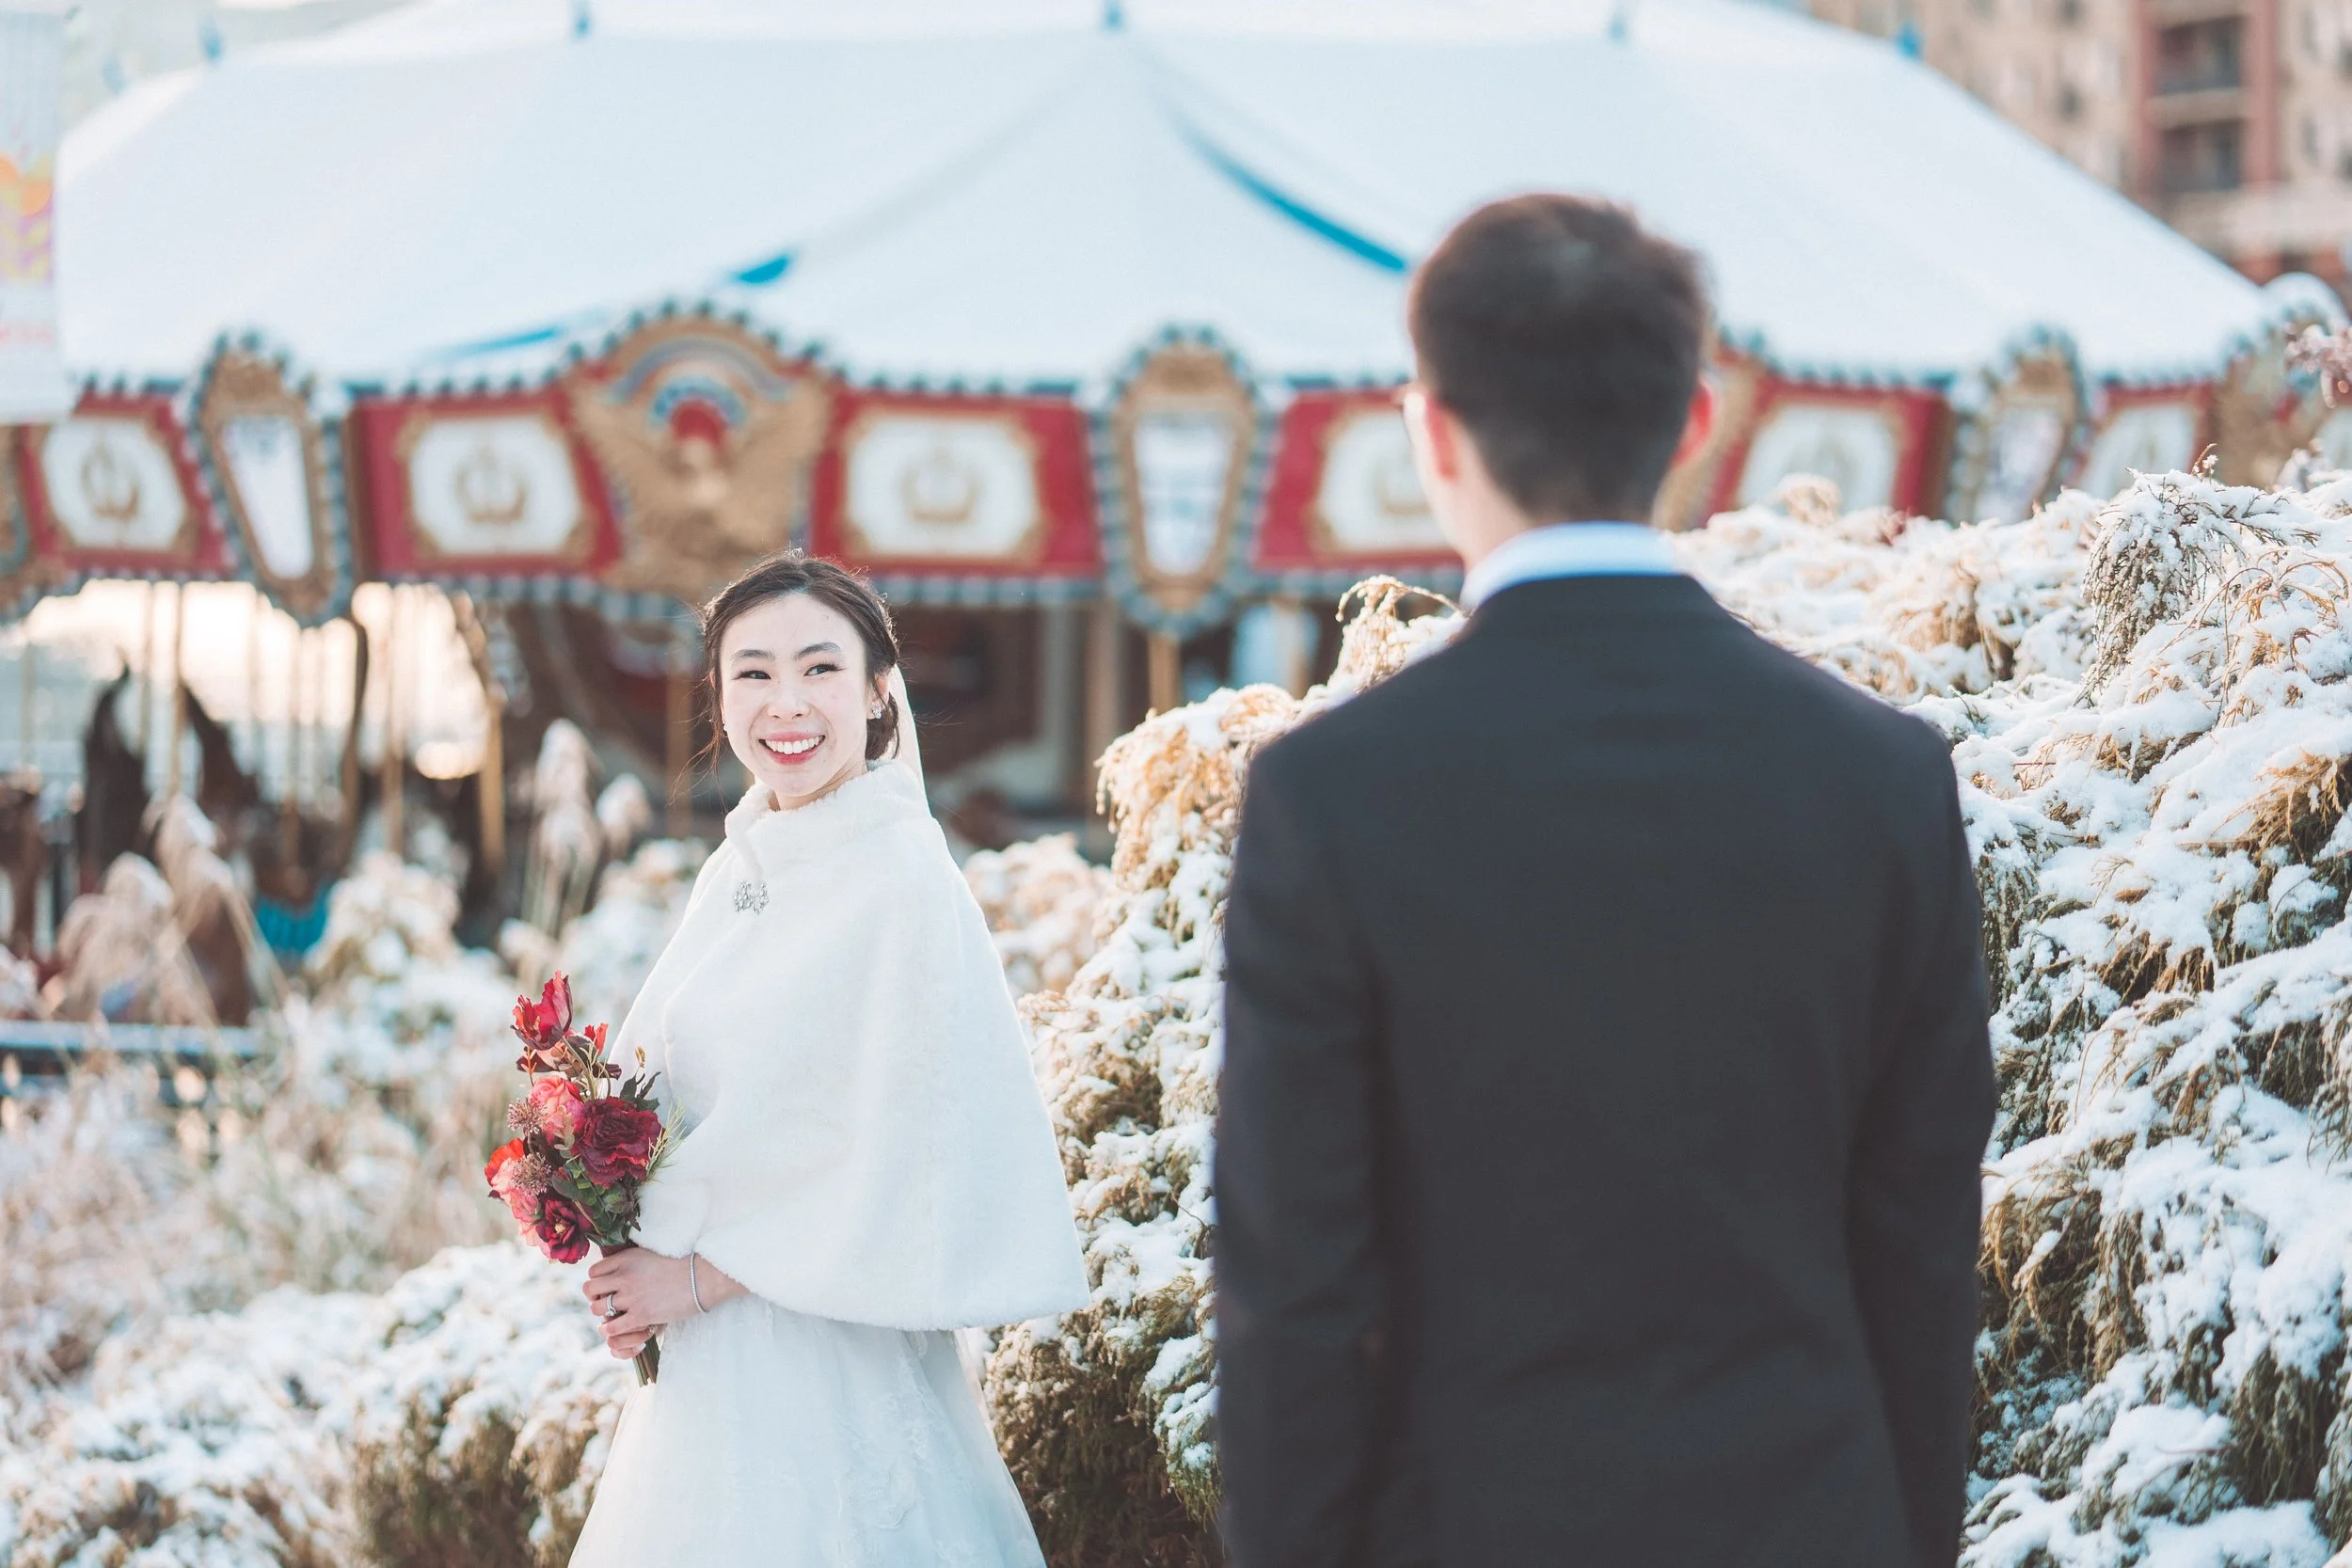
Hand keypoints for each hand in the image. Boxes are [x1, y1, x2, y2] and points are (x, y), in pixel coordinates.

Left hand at [583, 1249, 744, 1352]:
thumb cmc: (679, 1267)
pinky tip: (617, 1328)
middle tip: (606, 1303)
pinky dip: (610, 1330)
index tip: (606, 1289)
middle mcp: (624, 1276)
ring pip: (597, 1309)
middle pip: (590, 1290)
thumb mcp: (649, 1256)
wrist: (701, 1279)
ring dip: (602, 1315)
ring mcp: (631, 1296)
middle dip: (595, 1298)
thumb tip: (614, 1273)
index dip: (597, 1282)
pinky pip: (612, 1326)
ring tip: (612, 1316)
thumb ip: (629, 1263)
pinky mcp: (641, 1315)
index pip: (594, 1272)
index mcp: (626, 1259)